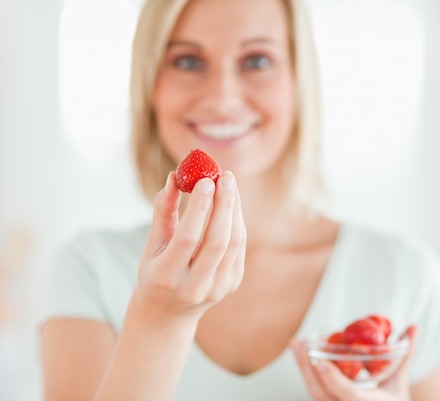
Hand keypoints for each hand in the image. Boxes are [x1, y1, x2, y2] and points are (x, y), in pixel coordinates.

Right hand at [135, 171, 245, 320]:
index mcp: (167, 277)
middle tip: (225, 176)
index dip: (199, 208)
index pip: (187, 238)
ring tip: (229, 183)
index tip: (205, 180)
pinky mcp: (232, 284)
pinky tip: (231, 203)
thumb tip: (174, 177)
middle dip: (224, 205)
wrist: (168, 313)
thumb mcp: (152, 246)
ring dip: (234, 210)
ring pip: (233, 243)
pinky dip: (237, 222)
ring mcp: (217, 289)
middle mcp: (194, 287)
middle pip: (217, 241)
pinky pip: (239, 248)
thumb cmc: (156, 270)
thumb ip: (162, 212)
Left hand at [291, 326, 418, 400]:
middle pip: (320, 393)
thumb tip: (414, 325)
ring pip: (315, 393)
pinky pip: (316, 392)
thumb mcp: (400, 384)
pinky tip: (304, 358)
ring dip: (303, 369)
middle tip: (297, 343)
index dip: (335, 381)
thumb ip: (406, 354)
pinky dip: (309, 375)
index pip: (349, 395)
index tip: (321, 363)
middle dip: (306, 368)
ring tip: (296, 346)